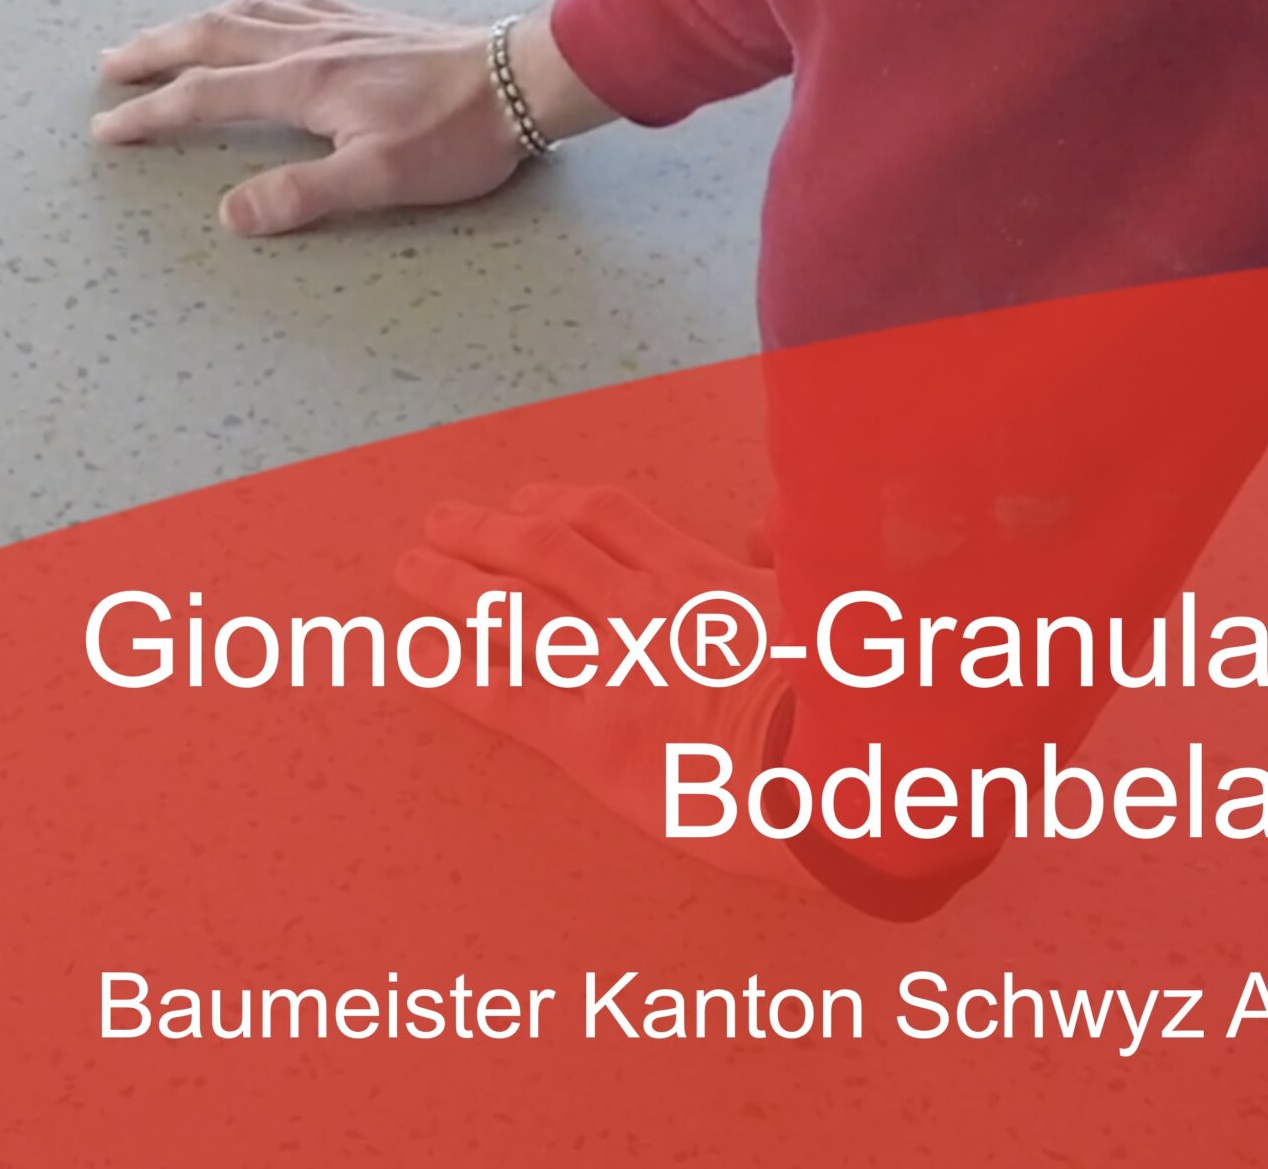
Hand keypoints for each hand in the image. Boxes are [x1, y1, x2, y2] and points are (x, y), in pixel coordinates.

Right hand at [91, 0, 616, 237]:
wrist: (520, 81)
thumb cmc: (456, 135)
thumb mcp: (379, 179)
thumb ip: (301, 195)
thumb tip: (231, 213)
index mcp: (302, 82)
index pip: (204, 97)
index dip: (149, 114)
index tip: (106, 127)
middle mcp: (310, 43)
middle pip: (211, 37)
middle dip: (153, 52)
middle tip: (109, 65)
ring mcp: (338, 24)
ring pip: (246, 12)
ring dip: (195, 22)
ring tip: (164, 33)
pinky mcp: (366, 20)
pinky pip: (290, 0)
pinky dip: (253, 5)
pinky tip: (257, 8)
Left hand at [396, 481, 814, 889]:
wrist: (851, 768)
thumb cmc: (858, 699)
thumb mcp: (835, 606)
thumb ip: (786, 560)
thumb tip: (769, 520)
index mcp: (700, 579)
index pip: (610, 519)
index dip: (558, 502)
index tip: (527, 499)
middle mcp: (643, 610)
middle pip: (544, 550)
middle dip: (486, 533)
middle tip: (441, 520)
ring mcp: (612, 669)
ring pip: (512, 607)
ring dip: (453, 584)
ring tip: (410, 568)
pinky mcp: (592, 736)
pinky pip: (504, 693)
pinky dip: (454, 671)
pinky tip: (415, 656)